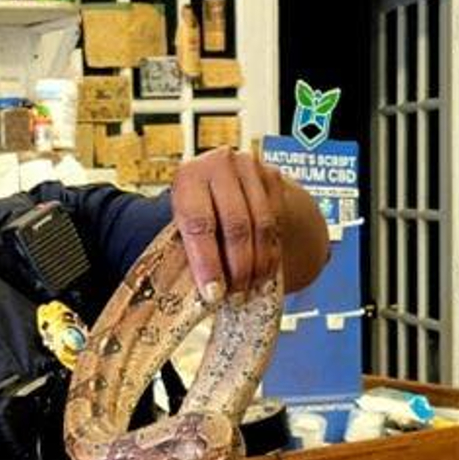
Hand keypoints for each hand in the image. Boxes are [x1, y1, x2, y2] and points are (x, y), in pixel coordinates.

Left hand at [170, 148, 285, 300]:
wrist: (221, 177)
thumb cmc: (196, 206)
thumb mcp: (182, 220)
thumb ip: (189, 246)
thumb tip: (205, 291)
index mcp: (188, 175)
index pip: (199, 223)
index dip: (207, 262)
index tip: (214, 293)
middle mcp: (219, 164)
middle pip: (236, 225)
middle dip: (237, 268)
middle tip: (236, 295)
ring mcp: (250, 167)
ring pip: (261, 226)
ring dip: (258, 264)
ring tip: (250, 288)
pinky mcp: (272, 176)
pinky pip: (277, 221)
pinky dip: (271, 252)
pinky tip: (263, 271)